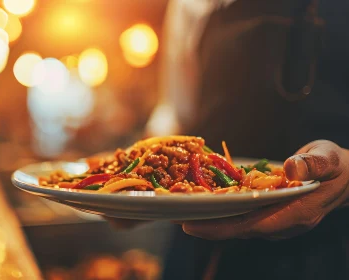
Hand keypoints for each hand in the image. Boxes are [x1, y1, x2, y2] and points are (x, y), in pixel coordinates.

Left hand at [182, 140, 348, 239]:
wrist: (345, 178)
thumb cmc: (336, 167)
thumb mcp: (329, 159)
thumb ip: (314, 164)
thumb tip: (293, 170)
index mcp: (297, 214)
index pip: (254, 226)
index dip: (222, 227)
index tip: (194, 226)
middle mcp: (283, 222)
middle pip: (238, 228)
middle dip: (207, 226)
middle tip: (176, 218)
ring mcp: (276, 220)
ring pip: (237, 224)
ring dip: (211, 219)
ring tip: (181, 210)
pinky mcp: (269, 213)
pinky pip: (241, 215)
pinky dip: (221, 210)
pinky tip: (202, 201)